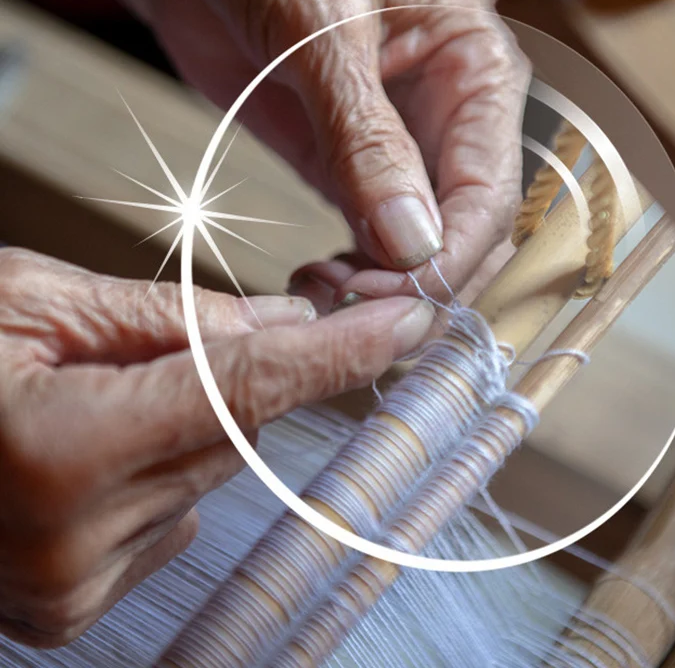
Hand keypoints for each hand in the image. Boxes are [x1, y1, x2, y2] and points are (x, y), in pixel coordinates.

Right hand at [0, 249, 431, 645]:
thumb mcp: (32, 301)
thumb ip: (170, 319)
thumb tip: (286, 321)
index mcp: (62, 450)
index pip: (249, 390)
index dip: (339, 351)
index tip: (406, 319)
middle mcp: (77, 542)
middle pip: (239, 429)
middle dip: (251, 369)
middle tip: (215, 326)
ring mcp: (75, 587)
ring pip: (214, 469)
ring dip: (199, 414)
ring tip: (109, 388)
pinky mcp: (75, 603)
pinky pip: (176, 510)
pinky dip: (169, 461)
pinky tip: (103, 441)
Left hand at [3, 0, 528, 308]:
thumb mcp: (320, 34)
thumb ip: (367, 141)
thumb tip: (412, 242)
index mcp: (476, 67)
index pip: (491, 189)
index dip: (454, 254)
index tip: (402, 296)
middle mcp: (452, 115)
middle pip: (466, 228)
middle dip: (421, 279)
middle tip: (356, 312)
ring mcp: (402, 148)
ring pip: (420, 244)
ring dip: (383, 286)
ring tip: (323, 297)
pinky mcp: (352, 168)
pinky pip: (372, 239)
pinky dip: (354, 274)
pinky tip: (319, 283)